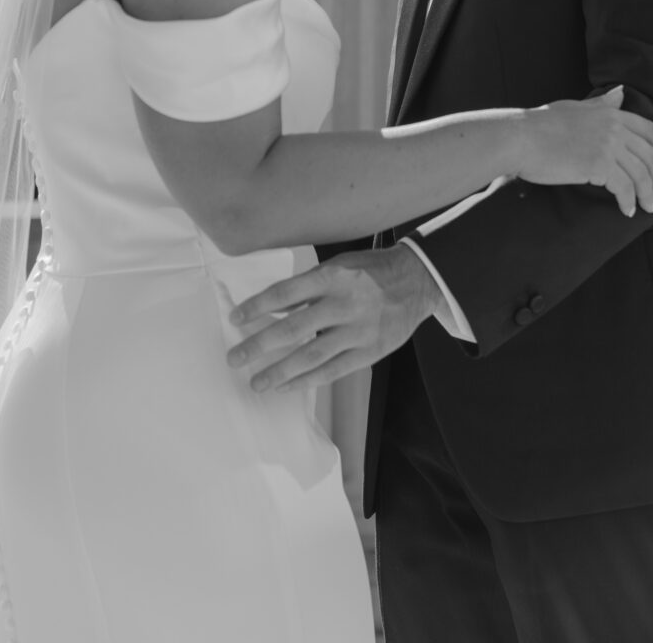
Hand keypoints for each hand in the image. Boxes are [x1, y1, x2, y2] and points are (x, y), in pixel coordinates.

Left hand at [227, 244, 441, 393]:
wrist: (418, 280)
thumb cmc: (370, 271)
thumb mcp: (338, 265)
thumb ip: (308, 287)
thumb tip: (272, 308)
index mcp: (334, 275)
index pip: (286, 292)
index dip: (258, 306)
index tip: (236, 318)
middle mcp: (345, 303)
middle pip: (294, 328)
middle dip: (260, 345)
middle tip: (234, 358)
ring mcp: (359, 330)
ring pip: (312, 355)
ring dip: (280, 371)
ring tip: (256, 382)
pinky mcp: (371, 351)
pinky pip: (333, 370)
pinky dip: (307, 380)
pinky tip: (286, 386)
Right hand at [519, 85, 652, 215]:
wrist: (520, 138)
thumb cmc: (539, 125)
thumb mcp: (573, 108)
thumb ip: (599, 104)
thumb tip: (620, 93)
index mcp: (610, 113)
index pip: (649, 130)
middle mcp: (614, 128)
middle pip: (649, 156)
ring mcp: (608, 146)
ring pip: (640, 175)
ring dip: (648, 195)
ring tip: (649, 208)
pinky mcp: (598, 166)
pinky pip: (624, 188)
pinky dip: (629, 202)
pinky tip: (627, 211)